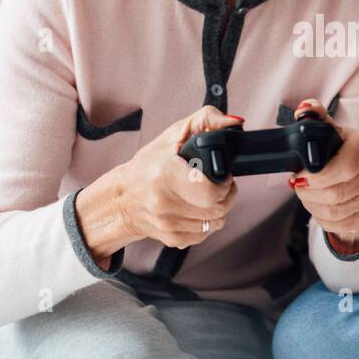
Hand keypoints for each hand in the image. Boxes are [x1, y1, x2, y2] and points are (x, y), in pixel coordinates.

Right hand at [94, 105, 240, 251]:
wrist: (122, 197)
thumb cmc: (149, 164)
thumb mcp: (174, 134)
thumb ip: (206, 120)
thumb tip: (235, 123)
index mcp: (165, 175)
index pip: (211, 192)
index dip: (224, 184)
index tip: (222, 175)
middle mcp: (164, 203)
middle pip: (218, 209)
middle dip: (226, 196)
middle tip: (220, 184)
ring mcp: (167, 224)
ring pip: (215, 223)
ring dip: (218, 209)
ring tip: (209, 195)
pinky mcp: (171, 239)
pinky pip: (204, 235)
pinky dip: (207, 223)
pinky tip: (198, 209)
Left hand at [286, 98, 358, 250]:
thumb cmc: (341, 147)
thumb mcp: (331, 130)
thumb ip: (316, 117)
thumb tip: (305, 109)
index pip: (344, 168)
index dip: (316, 177)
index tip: (298, 176)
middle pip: (337, 194)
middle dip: (308, 193)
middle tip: (296, 186)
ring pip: (336, 211)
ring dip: (312, 206)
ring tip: (305, 194)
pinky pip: (340, 224)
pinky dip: (322, 218)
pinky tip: (316, 206)